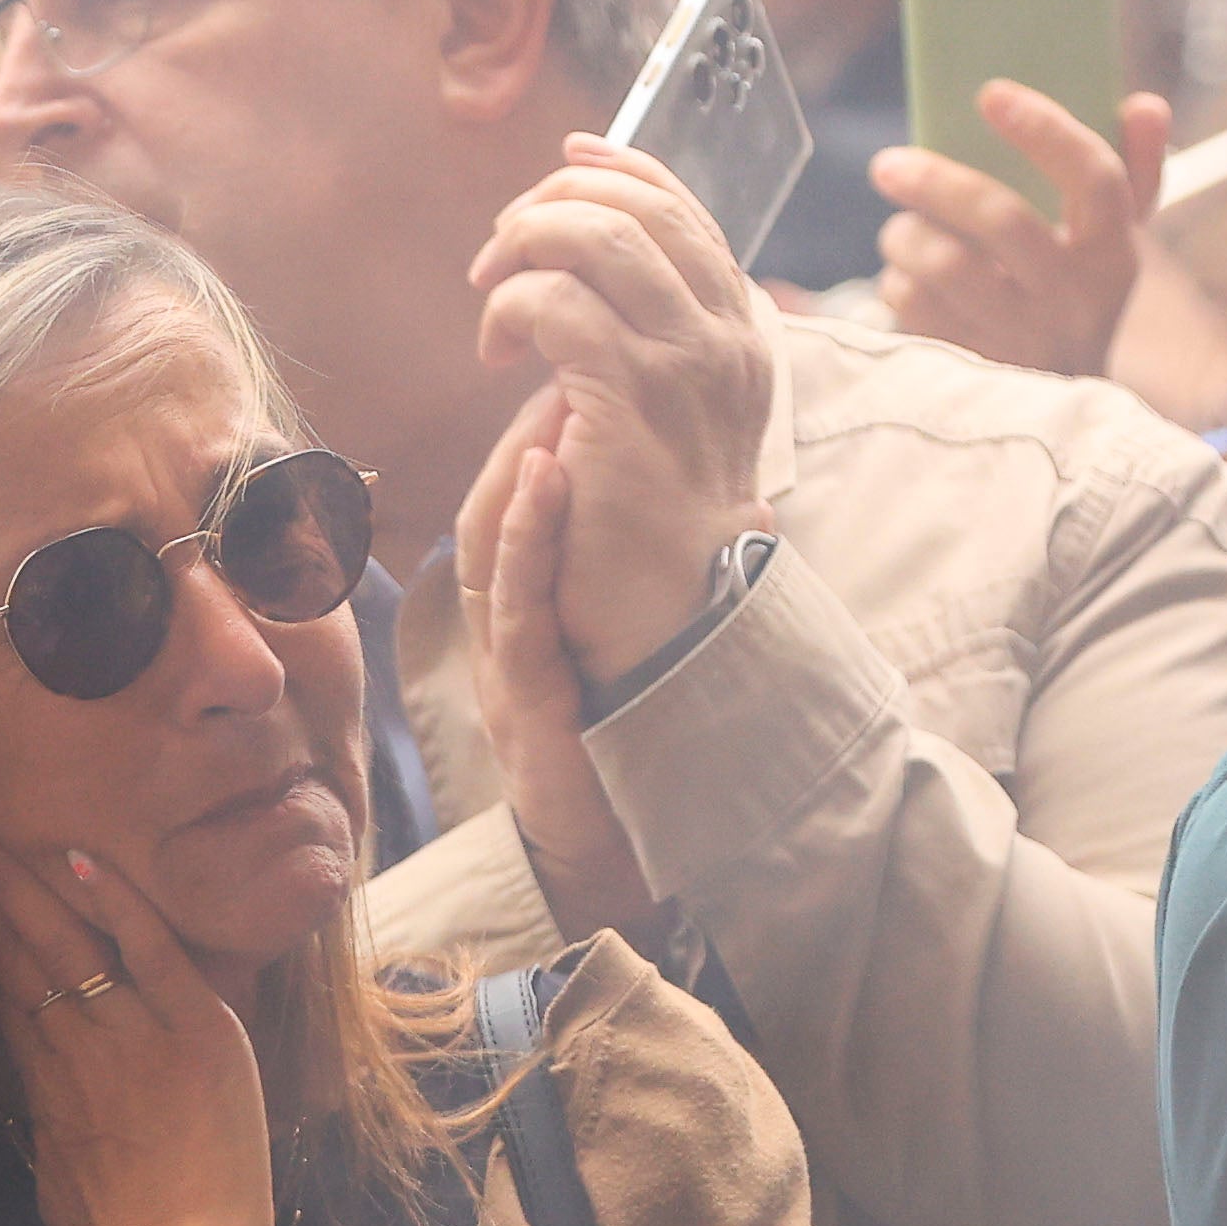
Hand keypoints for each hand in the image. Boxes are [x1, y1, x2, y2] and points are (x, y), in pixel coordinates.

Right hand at [0, 817, 274, 1225]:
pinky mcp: (197, 1031)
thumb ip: (48, 1112)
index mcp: (44, 1078)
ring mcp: (135, 1033)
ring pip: (65, 941)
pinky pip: (151, 950)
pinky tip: (76, 859)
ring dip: (16, 883)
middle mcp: (77, 1045)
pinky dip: (116, 903)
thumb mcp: (58, 1171)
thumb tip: (38, 1079)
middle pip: (11, 951)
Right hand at [449, 390, 664, 937]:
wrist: (628, 862)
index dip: (542, 429)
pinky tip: (545, 478)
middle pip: (488, 510)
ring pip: (489, 550)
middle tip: (572, 363)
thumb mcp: (630, 656)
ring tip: (558, 398)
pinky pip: (515, 606)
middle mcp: (499, 634)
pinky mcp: (523, 702)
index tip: (588, 371)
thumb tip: (738, 502)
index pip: (514, 505)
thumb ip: (648, 589)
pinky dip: (526, 537)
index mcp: (523, 616)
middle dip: (526, 429)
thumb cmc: (631, 758)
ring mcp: (502, 668)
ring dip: (519, 467)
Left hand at [467, 142, 774, 678]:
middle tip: (503, 246)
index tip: (565, 161)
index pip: (683, 208)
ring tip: (490, 292)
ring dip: (524, 246)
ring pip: (597, 237)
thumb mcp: (674, 411)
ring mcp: (682, 364)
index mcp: (739, 330)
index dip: (618, 167)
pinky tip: (494, 350)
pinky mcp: (626, 398)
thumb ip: (651, 338)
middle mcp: (723, 336)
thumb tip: (589, 271)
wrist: (678, 613)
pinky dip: (510, 308)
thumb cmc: (657, 520)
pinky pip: (555, 305)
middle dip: (554, 203)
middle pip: (638, 207)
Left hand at [875, 82, 1165, 378]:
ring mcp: (1022, 339)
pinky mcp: (974, 369)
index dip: (1046, 131)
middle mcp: (1073, 298)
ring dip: (907, 236)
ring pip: (947, 266)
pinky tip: (905, 277)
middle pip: (1002, 219)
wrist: (1062, 405)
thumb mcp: (1114, 241)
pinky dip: (898, 282)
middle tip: (888, 164)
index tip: (991, 93)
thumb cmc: (1078, 294)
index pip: (1095, 178)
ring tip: (899, 228)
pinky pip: (916, 309)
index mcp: (1113, 254)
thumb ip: (1132, 167)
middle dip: (936, 181)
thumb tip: (1146, 103)